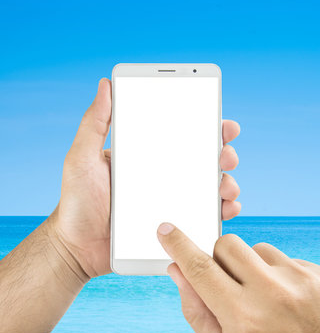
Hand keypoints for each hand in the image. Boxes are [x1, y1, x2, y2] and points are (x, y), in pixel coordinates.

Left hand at [53, 78, 241, 277]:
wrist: (76, 247)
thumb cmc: (77, 201)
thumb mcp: (82, 156)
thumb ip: (95, 123)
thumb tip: (105, 85)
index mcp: (151, 156)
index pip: (185, 136)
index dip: (210, 127)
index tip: (224, 125)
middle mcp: (168, 176)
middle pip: (208, 161)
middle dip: (226, 154)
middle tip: (226, 157)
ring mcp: (175, 201)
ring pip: (214, 188)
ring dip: (229, 184)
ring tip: (224, 188)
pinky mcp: (177, 227)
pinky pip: (208, 218)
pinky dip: (224, 212)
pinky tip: (225, 209)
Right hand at [157, 223, 319, 332]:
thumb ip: (198, 310)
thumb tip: (178, 270)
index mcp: (245, 318)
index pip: (201, 268)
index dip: (179, 246)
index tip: (167, 230)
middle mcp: (276, 294)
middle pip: (228, 245)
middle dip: (220, 260)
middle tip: (228, 284)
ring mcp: (306, 283)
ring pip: (260, 249)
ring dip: (255, 269)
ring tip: (267, 302)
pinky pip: (292, 261)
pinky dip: (284, 277)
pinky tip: (292, 304)